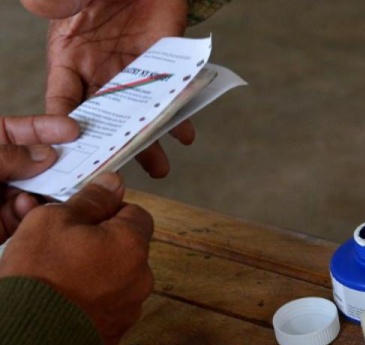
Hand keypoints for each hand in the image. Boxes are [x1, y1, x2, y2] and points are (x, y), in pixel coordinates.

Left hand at [0, 114, 79, 240]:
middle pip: (37, 162)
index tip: (73, 129)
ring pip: (39, 190)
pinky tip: (23, 209)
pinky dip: (31, 213)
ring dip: (49, 191)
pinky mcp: (5, 224)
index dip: (47, 127)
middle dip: (59, 164)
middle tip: (86, 163)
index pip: (20, 131)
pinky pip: (29, 215)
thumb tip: (45, 154)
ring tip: (57, 191)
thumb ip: (8, 156)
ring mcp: (1, 198)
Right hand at [0, 172, 154, 344]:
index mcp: (132, 244)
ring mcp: (130, 308)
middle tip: (63, 246)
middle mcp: (141, 276)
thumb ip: (89, 200)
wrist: (29, 340)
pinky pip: (107, 306)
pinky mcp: (116, 333)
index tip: (84, 216)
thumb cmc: (41, 275)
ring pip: (116, 278)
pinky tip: (63, 300)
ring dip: (95, 272)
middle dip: (99, 243)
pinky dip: (90, 300)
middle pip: (126, 248)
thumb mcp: (54, 221)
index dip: (110, 210)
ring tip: (59, 276)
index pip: (137, 214)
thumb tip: (113, 183)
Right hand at [23, 0, 192, 177]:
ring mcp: (135, 71)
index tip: (78, 152)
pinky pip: (171, 95)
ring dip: (151, 141)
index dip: (67, 127)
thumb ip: (57, 1)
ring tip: (160, 168)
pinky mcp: (164, 65)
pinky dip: (180, 115)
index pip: (63, 100)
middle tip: (122, 174)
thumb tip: (44, 7)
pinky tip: (186, 133)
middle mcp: (101, 71)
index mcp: (70, 58)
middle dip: (115, 147)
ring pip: (141, 114)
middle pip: (107, 119)